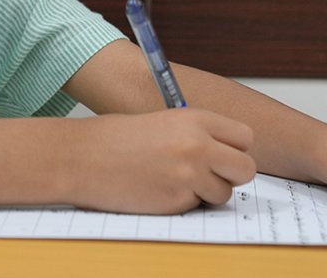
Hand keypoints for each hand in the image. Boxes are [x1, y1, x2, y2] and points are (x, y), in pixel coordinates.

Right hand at [68, 108, 255, 213]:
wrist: (80, 157)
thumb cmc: (114, 138)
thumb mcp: (163, 121)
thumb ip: (196, 133)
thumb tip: (224, 152)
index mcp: (195, 119)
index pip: (245, 137)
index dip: (235, 148)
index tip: (222, 153)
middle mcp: (197, 146)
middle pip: (246, 168)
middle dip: (231, 174)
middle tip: (209, 173)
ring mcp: (188, 176)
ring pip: (223, 193)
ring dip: (206, 192)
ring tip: (175, 180)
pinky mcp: (175, 202)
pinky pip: (196, 206)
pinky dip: (183, 202)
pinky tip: (158, 189)